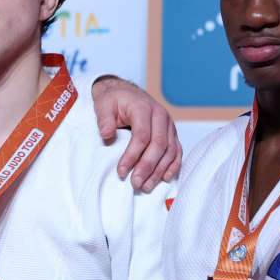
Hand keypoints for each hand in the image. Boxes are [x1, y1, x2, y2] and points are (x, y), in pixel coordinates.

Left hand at [91, 75, 181, 191]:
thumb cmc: (113, 100)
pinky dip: (172, 165)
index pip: (142, 135)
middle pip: (159, 145)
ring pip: (170, 150)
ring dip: (159, 170)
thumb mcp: (103, 105)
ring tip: (146, 187)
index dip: (132, 156)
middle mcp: (161, 116)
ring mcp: (169, 125)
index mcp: (144, 108)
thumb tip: (106, 134)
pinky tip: (164, 178)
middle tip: (135, 184)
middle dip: (147, 167)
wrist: (125, 93)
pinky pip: (177, 151)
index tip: (121, 172)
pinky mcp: (172, 133)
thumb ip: (104, 119)